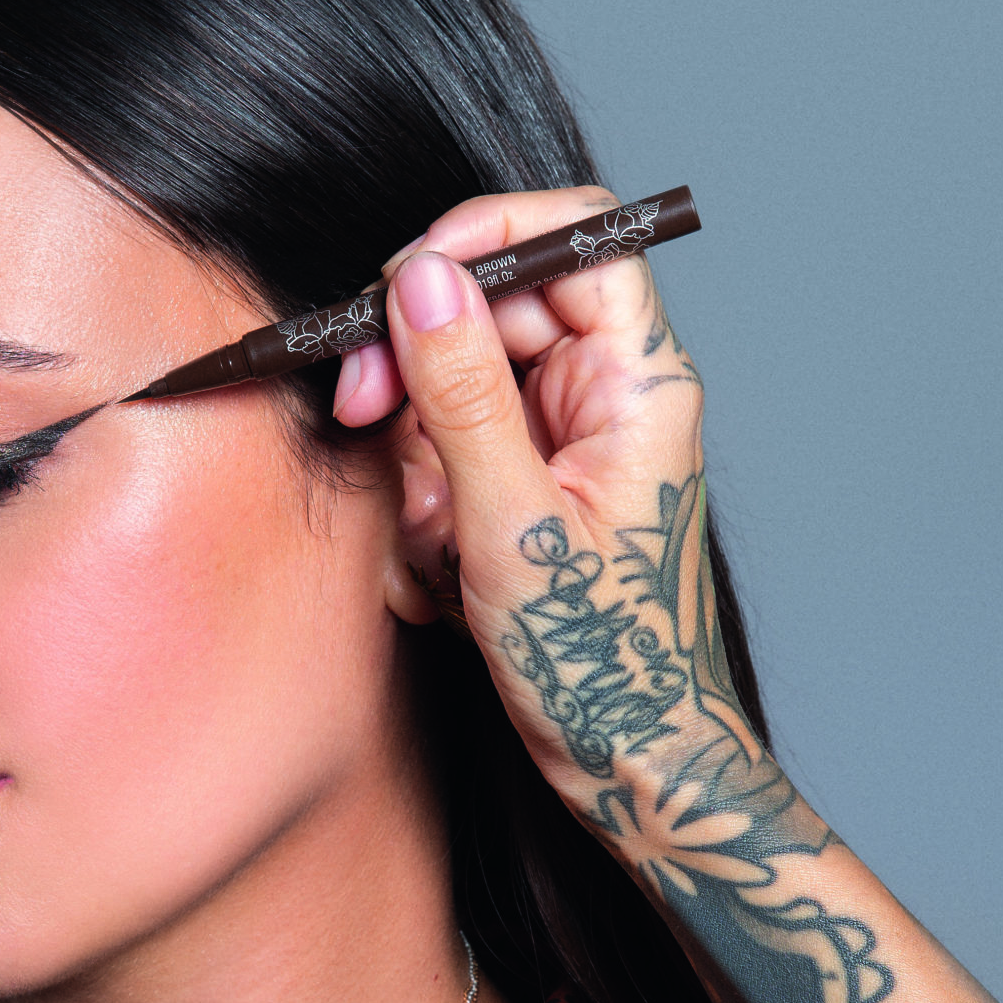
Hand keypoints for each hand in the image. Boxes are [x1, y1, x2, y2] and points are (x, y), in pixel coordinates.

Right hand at [339, 187, 760, 807]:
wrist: (633, 765)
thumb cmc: (607, 666)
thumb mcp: (513, 525)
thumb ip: (464, 395)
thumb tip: (424, 280)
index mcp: (640, 384)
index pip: (577, 240)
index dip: (488, 237)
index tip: (407, 275)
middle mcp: (610, 396)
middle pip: (493, 310)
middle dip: (417, 368)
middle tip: (362, 412)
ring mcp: (568, 440)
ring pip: (455, 387)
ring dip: (417, 460)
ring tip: (435, 546)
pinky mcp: (531, 484)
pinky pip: (450, 453)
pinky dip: (425, 506)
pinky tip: (441, 573)